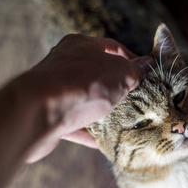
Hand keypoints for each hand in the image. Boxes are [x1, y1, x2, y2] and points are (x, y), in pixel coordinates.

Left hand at [16, 34, 151, 161]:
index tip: (146, 74)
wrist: (40, 111)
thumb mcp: (119, 72)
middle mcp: (66, 64)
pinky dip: (91, 133)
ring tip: (125, 120)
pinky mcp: (50, 116)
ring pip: (86, 100)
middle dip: (118, 87)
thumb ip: (134, 70)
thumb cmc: (82, 83)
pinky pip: (76, 124)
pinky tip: (105, 141)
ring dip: (104, 111)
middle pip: (98, 74)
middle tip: (138, 99)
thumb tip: (147, 65)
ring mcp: (56, 90)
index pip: (113, 47)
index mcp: (82, 45)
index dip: (132, 59)